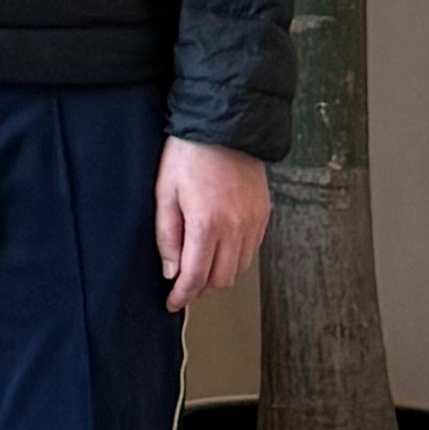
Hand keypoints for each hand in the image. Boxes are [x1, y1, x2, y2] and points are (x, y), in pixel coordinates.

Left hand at [155, 136, 270, 312]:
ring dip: (218, 274)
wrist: (225, 126)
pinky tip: (219, 248)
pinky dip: (234, 258)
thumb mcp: (165, 193)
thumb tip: (171, 271)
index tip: (172, 303)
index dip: (182, 295)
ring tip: (200, 265)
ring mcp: (254, 222)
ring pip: (238, 269)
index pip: (196, 276)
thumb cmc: (189, 155)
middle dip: (200, 287)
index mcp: (207, 223)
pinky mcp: (264, 214)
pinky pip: (251, 250)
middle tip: (183, 283)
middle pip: (220, 279)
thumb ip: (167, 236)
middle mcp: (236, 227)